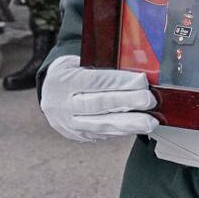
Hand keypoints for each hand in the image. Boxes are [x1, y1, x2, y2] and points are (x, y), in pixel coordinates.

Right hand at [40, 55, 156, 142]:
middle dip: (127, 103)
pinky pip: (103, 134)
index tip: (141, 81)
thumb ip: (102, 67)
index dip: (119, 82)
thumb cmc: (71, 72)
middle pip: (98, 104)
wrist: (48, 93)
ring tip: (150, 122)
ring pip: (101, 125)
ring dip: (129, 124)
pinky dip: (123, 130)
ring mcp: (69, 123)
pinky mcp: (78, 135)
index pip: (94, 82)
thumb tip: (136, 70)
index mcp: (64, 80)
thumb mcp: (78, 62)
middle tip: (149, 100)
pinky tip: (139, 127)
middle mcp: (64, 104)